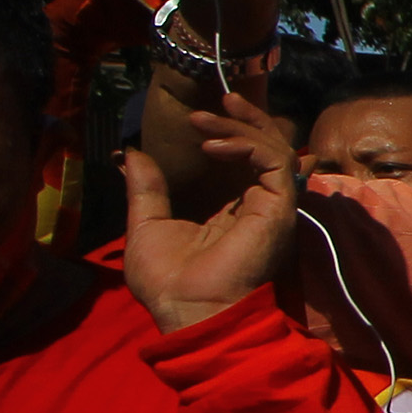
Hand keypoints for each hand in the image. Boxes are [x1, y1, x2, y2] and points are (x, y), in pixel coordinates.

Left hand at [120, 98, 300, 331]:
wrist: (188, 309)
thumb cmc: (169, 282)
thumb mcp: (147, 225)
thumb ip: (147, 190)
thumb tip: (132, 154)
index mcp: (233, 212)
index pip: (245, 160)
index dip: (232, 132)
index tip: (202, 117)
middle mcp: (258, 205)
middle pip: (266, 147)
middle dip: (241, 120)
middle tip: (213, 103)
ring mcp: (271, 206)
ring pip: (273, 147)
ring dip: (240, 126)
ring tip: (205, 120)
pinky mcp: (278, 207)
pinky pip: (273, 160)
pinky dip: (245, 144)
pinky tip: (212, 145)